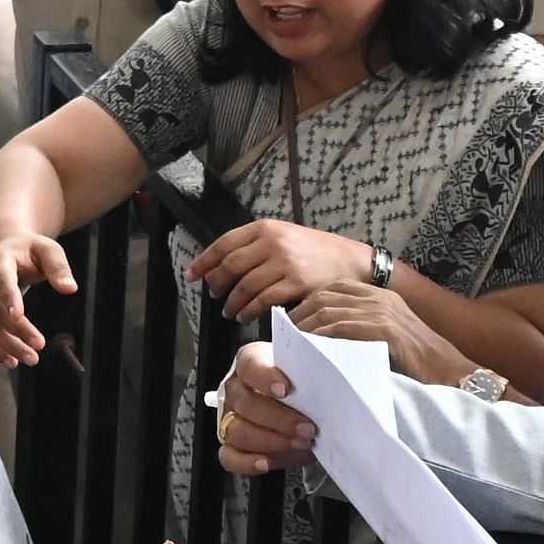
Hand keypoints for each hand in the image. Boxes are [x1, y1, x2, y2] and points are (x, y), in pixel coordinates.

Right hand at [0, 234, 75, 364]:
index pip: (2, 280)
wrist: (1, 247)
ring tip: (31, 359)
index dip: (8, 298)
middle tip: (39, 346)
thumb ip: (58, 267)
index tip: (18, 315)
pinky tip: (12, 362)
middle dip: (16, 330)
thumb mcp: (47, 249)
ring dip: (7, 345)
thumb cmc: (29, 249)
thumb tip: (70, 288)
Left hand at [189, 219, 379, 318]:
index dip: (204, 261)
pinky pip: (263, 301)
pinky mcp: (296, 283)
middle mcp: (273, 242)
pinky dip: (250, 311)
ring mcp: (285, 262)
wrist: (352, 262)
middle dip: (217, 284)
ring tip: (230, 312)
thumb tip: (223, 265)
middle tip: (215, 295)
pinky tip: (246, 316)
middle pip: (231, 266)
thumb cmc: (316, 253)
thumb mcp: (286, 237)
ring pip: (245, 286)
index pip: (224, 243)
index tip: (191, 274)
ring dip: (232, 303)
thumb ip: (257, 246)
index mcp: (266, 228)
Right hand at [214, 344, 316, 476]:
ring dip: (271, 442)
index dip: (265, 377)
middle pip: (246, 403)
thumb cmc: (307, 384)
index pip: (250, 364)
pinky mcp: (234, 446)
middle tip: (307, 428)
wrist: (311, 407)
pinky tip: (265, 462)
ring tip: (299, 444)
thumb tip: (337, 356)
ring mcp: (232, 418)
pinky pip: (230, 456)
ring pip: (238, 431)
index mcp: (253, 362)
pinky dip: (246, 462)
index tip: (287, 389)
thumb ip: (319, 363)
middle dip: (279, 420)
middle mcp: (237, 389)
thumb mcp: (315, 368)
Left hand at [288, 281, 472, 386]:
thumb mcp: (388, 341)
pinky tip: (308, 353)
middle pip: (325, 296)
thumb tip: (325, 342)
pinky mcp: (384, 329)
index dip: (308, 303)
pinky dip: (320, 339)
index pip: (334, 288)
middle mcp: (381, 298)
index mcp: (382, 296)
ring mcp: (383, 311)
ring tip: (290, 347)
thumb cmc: (420, 368)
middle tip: (283, 336)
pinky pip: (340, 328)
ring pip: (328, 310)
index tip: (291, 323)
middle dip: (300, 315)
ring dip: (304, 329)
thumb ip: (361, 333)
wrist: (453, 376)